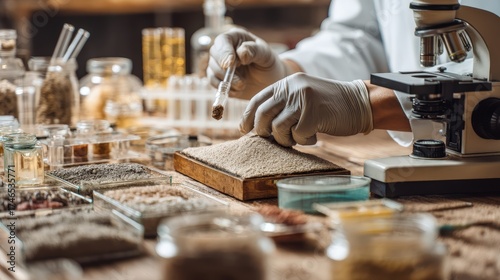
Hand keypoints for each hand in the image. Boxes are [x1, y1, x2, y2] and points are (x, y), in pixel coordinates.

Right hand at [207, 28, 288, 99]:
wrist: (269, 81)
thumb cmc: (268, 64)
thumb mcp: (266, 55)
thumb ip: (254, 51)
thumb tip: (240, 53)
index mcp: (236, 38)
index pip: (223, 40)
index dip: (224, 52)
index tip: (231, 63)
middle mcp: (225, 49)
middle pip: (214, 55)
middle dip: (224, 69)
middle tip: (240, 80)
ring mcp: (220, 64)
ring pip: (212, 70)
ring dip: (226, 81)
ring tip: (243, 85)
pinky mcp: (219, 78)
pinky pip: (213, 83)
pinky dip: (224, 89)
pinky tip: (238, 90)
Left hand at [239, 73, 373, 146]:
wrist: (360, 102)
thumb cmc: (328, 106)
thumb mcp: (302, 98)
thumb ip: (282, 106)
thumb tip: (257, 127)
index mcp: (286, 83)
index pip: (257, 100)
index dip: (247, 117)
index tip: (244, 130)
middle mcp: (292, 88)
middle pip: (263, 115)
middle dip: (264, 132)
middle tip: (274, 139)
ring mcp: (303, 99)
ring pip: (278, 128)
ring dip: (286, 140)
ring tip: (298, 137)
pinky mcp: (314, 113)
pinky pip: (297, 135)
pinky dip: (304, 141)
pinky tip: (314, 136)